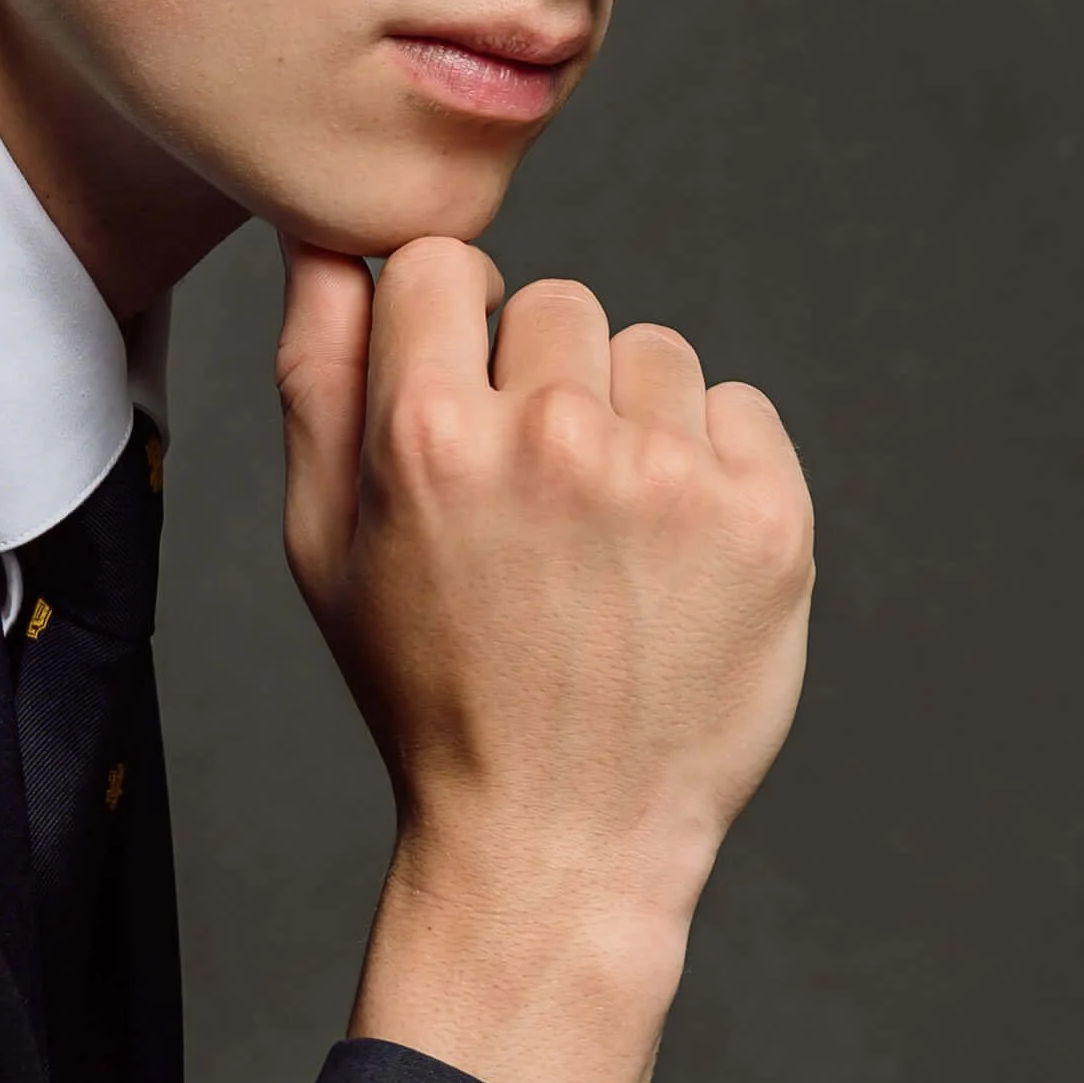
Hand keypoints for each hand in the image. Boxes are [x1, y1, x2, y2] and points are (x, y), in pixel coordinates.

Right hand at [276, 236, 813, 1082]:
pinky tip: (669, 554)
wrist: (556, 838)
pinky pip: (739, 408)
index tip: (463, 398)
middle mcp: (553, 439)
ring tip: (602, 537)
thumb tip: (327, 243)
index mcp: (430, 434)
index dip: (446, 325)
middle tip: (532, 502)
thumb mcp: (322, 542)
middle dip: (541, 378)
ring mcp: (670, 479)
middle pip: (557, 302)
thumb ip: (317, 374)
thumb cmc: (427, 688)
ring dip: (630, 419)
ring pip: (652, 351)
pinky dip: (711, 464)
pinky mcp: (766, 519)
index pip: (441, 264)